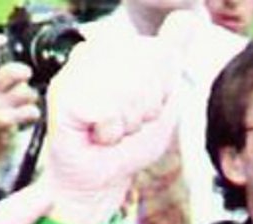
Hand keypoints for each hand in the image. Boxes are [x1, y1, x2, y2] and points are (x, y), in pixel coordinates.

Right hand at [0, 34, 40, 176]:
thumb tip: (15, 70)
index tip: (2, 39)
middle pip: (10, 71)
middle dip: (24, 71)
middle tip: (26, 76)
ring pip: (25, 91)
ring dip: (31, 97)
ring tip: (26, 105)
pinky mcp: (6, 122)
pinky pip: (31, 110)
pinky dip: (34, 114)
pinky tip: (27, 118)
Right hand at [41, 13, 194, 223]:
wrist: (105, 178)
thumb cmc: (131, 141)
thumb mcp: (165, 98)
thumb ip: (173, 56)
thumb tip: (190, 17)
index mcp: (117, 48)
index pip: (162, 53)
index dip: (162, 91)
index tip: (144, 108)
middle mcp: (92, 52)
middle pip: (146, 68)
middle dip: (146, 107)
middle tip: (127, 122)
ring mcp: (74, 71)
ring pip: (127, 88)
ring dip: (129, 121)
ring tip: (113, 129)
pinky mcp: (61, 94)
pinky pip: (106, 109)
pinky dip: (111, 131)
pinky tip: (97, 135)